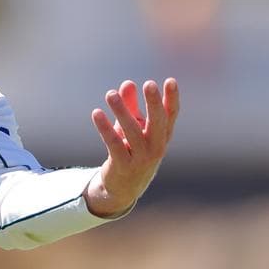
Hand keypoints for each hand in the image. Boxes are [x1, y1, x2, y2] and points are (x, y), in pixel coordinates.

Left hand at [85, 78, 179, 217]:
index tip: (170, 81)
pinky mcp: (123, 166)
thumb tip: (127, 83)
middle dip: (154, 103)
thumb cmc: (131, 150)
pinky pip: (114, 144)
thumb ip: (131, 105)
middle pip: (157, 123)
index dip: (172, 98)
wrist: (124, 187)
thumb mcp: (133, 127)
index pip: (170, 115)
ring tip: (111, 94)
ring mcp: (141, 158)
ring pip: (132, 132)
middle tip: (149, 84)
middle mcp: (156, 147)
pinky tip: (96, 113)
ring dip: (121, 111)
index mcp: (163, 136)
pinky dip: (105, 128)